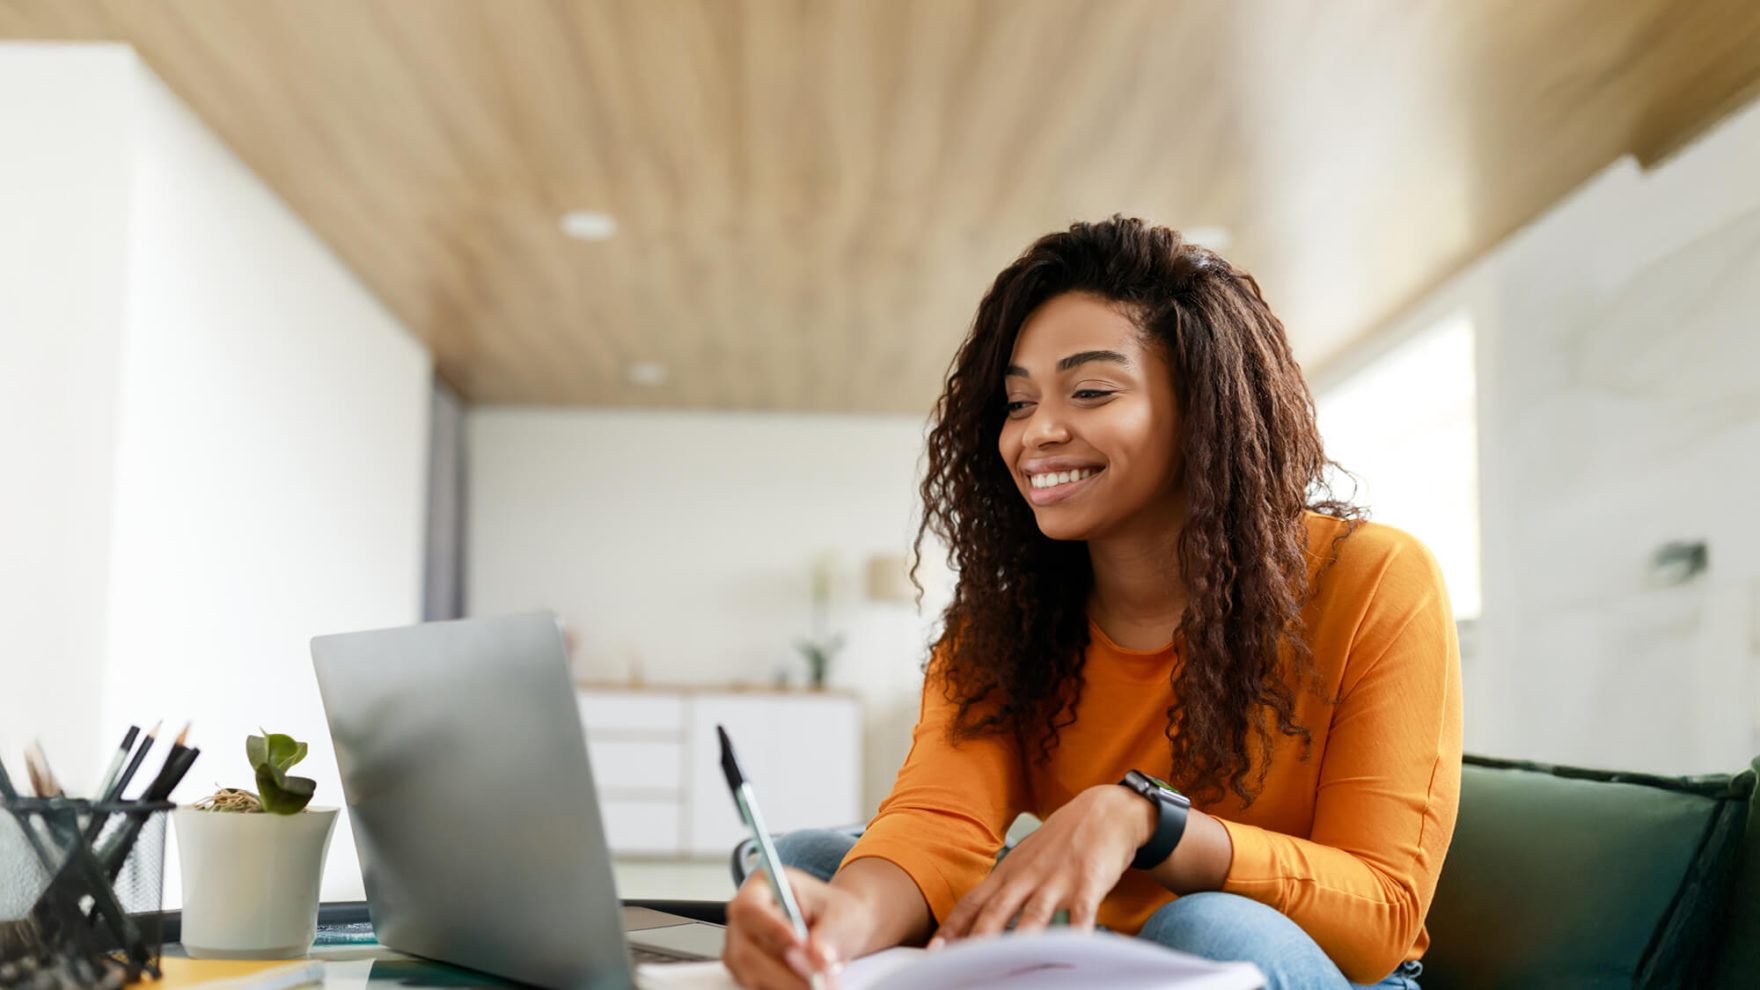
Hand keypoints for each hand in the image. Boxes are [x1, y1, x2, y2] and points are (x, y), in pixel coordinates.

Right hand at [724, 867, 870, 988]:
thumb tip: (818, 957)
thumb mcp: (839, 913)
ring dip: (788, 984)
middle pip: (746, 951)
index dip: (772, 930)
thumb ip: (828, 933)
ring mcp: (741, 949)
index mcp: (761, 887)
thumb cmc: (833, 911)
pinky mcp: (747, 973)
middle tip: (818, 980)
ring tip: (823, 983)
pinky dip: (786, 989)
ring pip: (752, 975)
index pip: (751, 909)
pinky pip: (760, 987)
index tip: (800, 945)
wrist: (836, 928)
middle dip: (784, 971)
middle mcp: (744, 919)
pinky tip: (810, 985)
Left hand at [932, 784, 1152, 944]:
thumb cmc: (1061, 843)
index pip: (972, 903)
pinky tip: (1072, 950)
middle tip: (958, 962)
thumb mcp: (1025, 862)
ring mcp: (1057, 880)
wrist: (1104, 811)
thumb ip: (1004, 893)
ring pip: (1033, 915)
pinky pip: (1081, 913)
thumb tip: (979, 925)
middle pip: (995, 911)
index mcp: (1008, 874)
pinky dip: (1076, 932)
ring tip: (1005, 965)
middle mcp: (1027, 877)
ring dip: (1018, 940)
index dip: (952, 928)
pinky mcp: (1088, 883)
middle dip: (975, 939)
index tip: (933, 950)